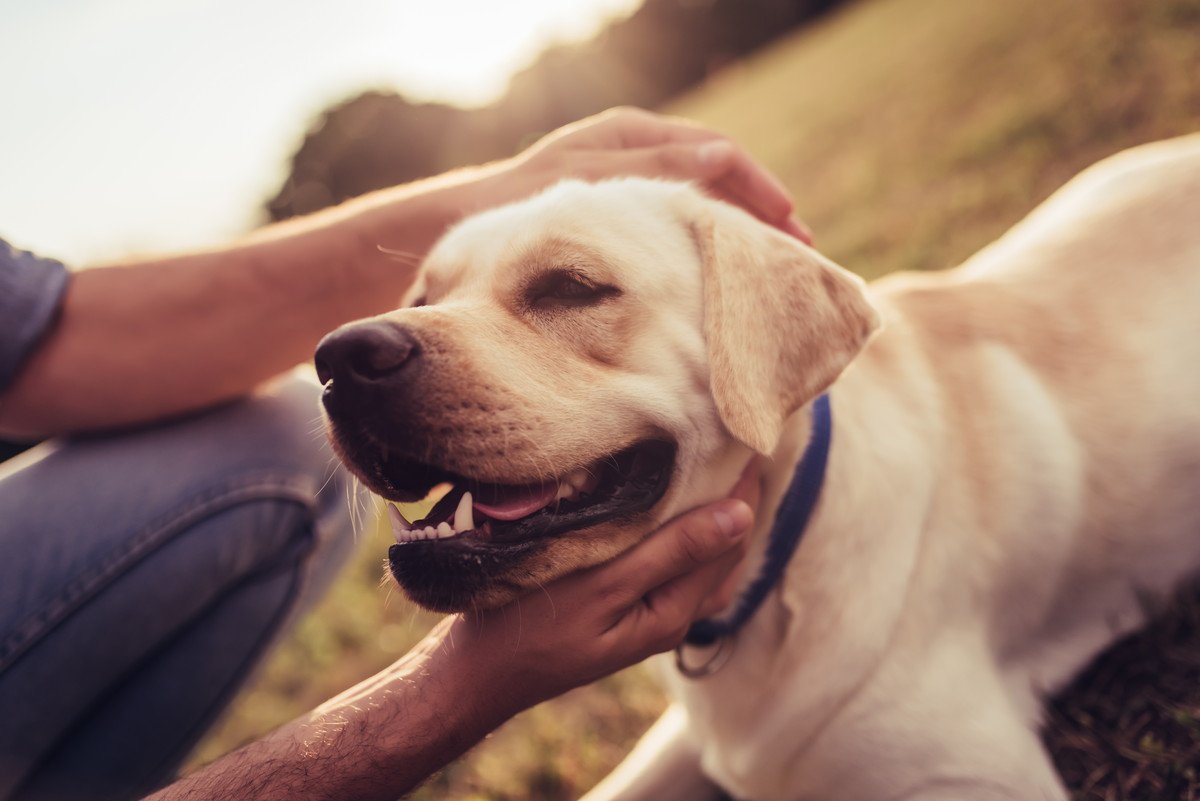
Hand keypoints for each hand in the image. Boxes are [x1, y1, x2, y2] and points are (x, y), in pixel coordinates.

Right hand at [442, 460, 760, 718]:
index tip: (747, 434)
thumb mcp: (605, 586)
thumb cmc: (531, 628)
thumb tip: (743, 516)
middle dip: (732, 494)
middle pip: (722, 545)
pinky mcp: (622, 603)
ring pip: (697, 552)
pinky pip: (668, 559)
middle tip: (730, 435)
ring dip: (706, 508)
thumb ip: (673, 552)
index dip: (744, 486)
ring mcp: (646, 610)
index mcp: (674, 609)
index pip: (732, 538)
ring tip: (706, 457)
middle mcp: (670, 613)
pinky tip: (662, 499)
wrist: (478, 673)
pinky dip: (676, 524)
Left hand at [493, 107, 811, 242]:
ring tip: (774, 266)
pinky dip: (706, 242)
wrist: (464, 227)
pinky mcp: (621, 213)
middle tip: (801, 250)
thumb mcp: (588, 183)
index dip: (759, 188)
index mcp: (634, 134)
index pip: (718, 152)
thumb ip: (655, 169)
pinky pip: (678, 221)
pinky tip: (721, 271)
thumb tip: (726, 155)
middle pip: (719, 176)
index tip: (789, 222)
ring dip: (738, 231)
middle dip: (760, 212)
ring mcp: (631, 182)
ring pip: (702, 201)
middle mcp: (638, 152)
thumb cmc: (519, 203)